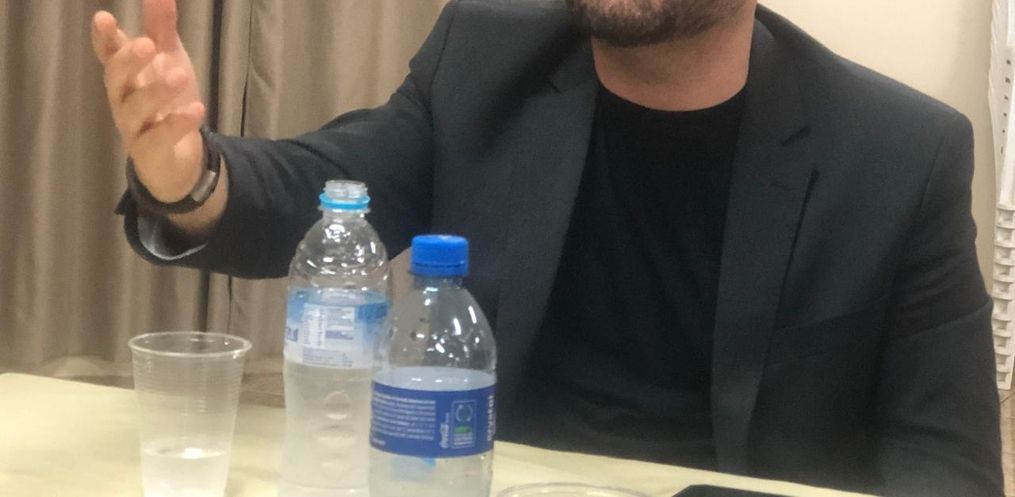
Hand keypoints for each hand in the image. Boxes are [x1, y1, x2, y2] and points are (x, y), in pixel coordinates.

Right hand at [92, 0, 204, 201]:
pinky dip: (176, 125)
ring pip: (135, 110)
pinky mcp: (151, 153)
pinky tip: (196, 110)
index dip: (104, 38)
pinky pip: (159, 139)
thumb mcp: (169, 60)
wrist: (180, 159)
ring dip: (156, 92)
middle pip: (116, 80)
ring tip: (178, 76)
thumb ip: (161, 29)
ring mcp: (135, 128)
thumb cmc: (167, 103)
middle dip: (128, 62)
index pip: (109, 54)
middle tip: (146, 45)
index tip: (104, 18)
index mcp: (126, 76)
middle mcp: (124, 100)